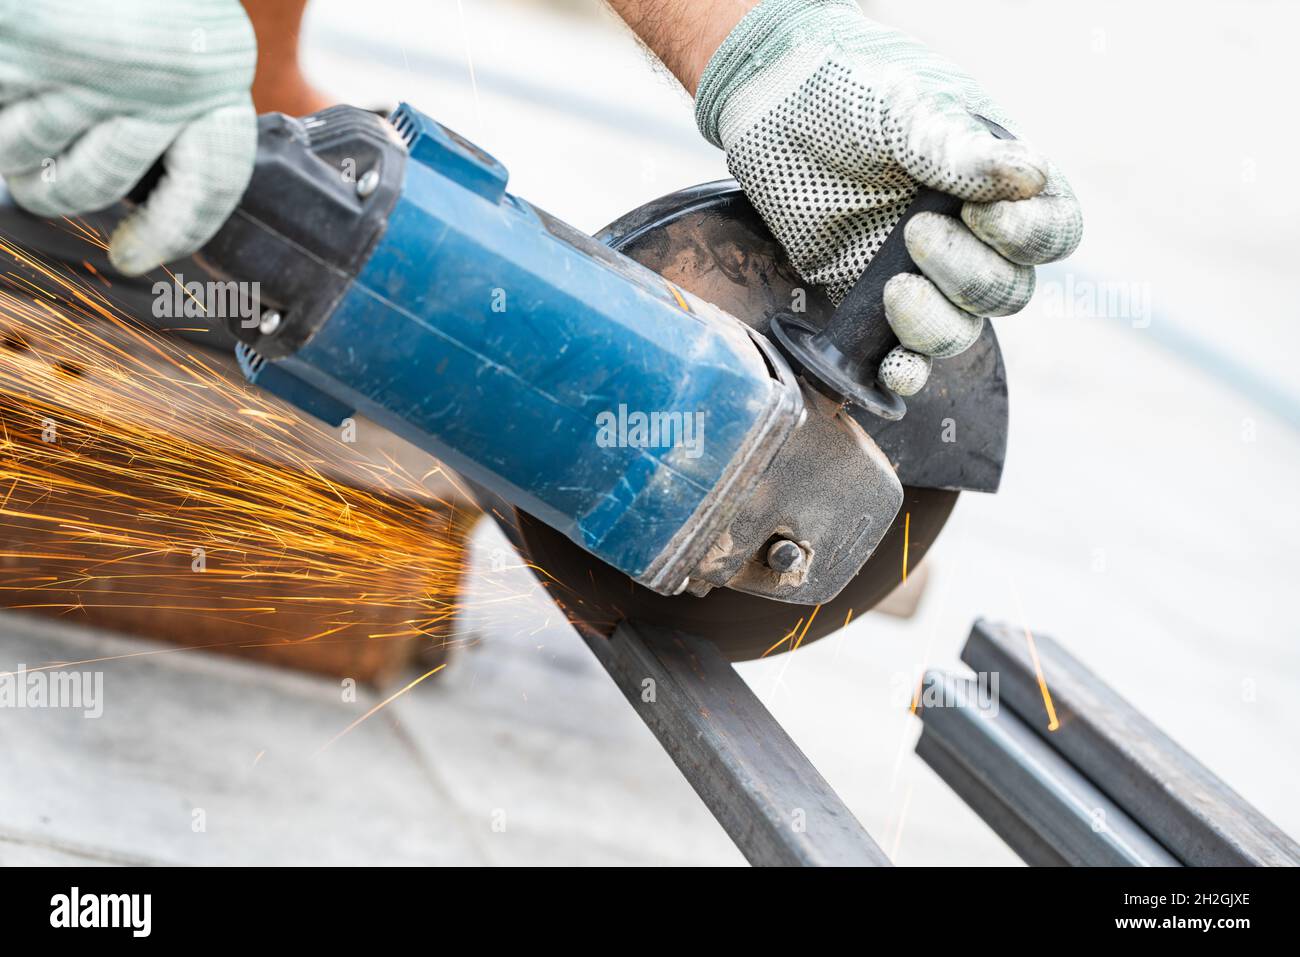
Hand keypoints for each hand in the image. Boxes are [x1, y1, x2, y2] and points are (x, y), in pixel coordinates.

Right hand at [0, 0, 256, 275]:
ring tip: (20, 107)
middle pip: (99, 182)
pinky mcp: (19, 48)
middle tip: (48, 181)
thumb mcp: (178, 34)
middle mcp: (158, 75)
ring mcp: (81, 63)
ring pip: (30, 154)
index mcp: (212, 71)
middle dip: (64, 190)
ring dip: (14, 145)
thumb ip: (179, 102)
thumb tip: (159, 201)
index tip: (133, 255)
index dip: (176, 228)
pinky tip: (8, 84)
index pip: (212, 182)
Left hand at [693, 0, 1082, 394]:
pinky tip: (894, 369)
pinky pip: (908, 357)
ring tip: (894, 287)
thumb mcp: (903, 113)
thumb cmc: (850, 96)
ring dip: (935, 322)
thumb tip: (1029, 178)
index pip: (1055, 230)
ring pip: (962, 329)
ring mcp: (926, 276)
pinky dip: (906, 370)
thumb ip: (957, 149)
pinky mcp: (875, 306)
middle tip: (913, 232)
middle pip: (1009, 290)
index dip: (1029, 237)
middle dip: (967, 273)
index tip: (981, 214)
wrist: (773, 113)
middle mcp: (974, 237)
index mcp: (1003, 184)